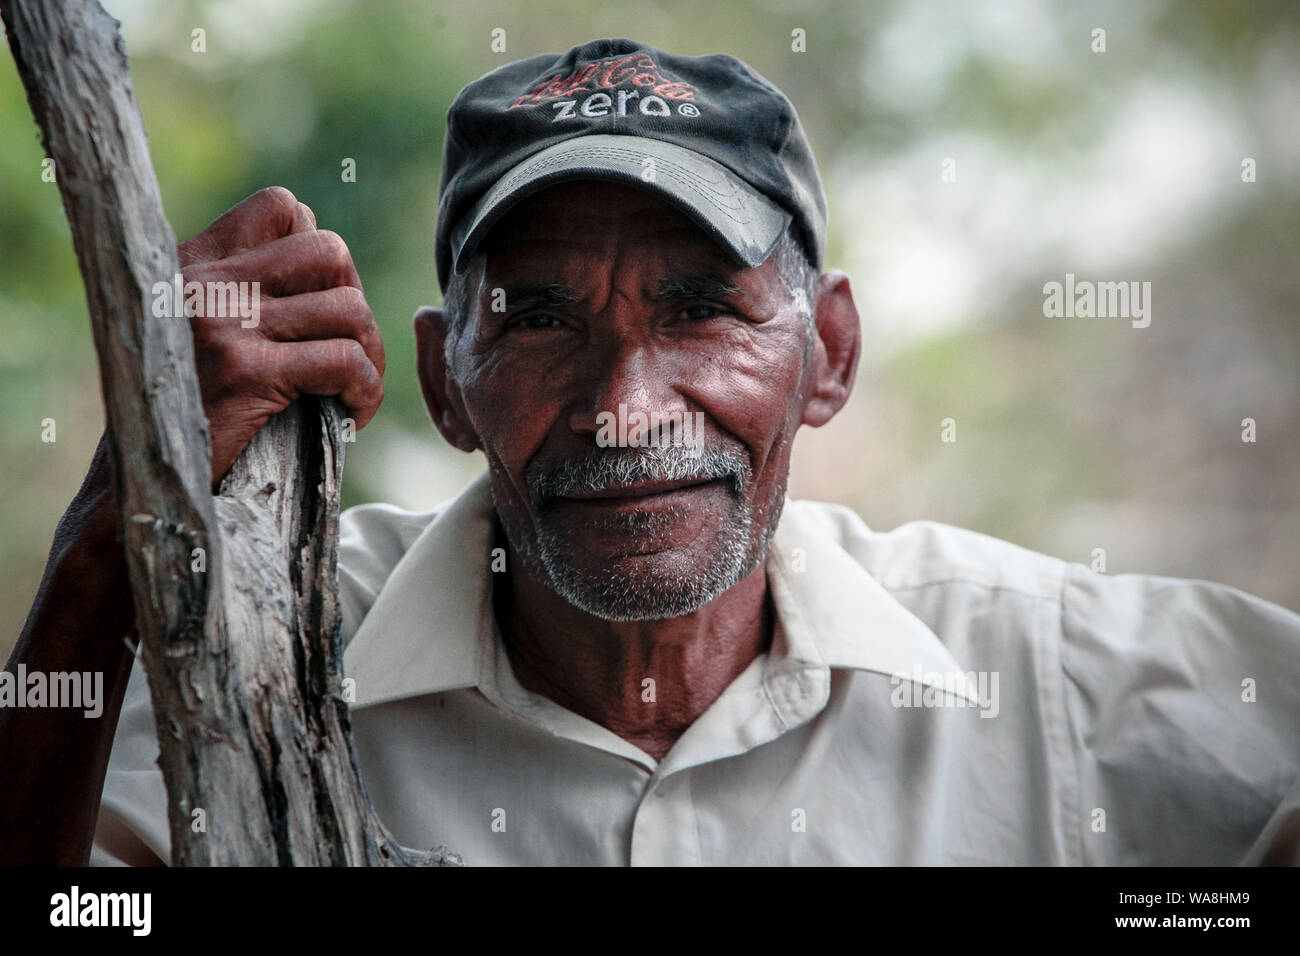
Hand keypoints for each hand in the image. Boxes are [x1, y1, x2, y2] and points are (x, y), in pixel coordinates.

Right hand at [177, 186, 384, 485]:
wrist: (135, 487)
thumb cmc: (178, 419)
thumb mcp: (195, 335)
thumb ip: (244, 294)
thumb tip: (329, 268)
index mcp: (191, 263)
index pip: (281, 207)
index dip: (320, 252)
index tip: (322, 304)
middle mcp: (205, 282)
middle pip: (329, 250)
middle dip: (356, 302)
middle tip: (350, 349)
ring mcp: (225, 325)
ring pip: (349, 308)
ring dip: (370, 353)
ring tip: (355, 388)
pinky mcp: (246, 374)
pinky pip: (345, 362)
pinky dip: (367, 391)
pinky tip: (353, 414)